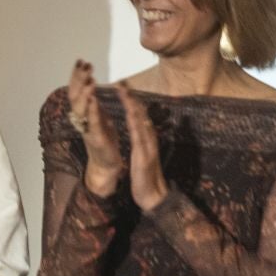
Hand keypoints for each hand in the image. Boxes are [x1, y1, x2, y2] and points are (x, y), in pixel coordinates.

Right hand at [68, 59, 121, 196]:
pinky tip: (93, 99)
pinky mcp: (96, 138)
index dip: (77, 76)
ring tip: (88, 79)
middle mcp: (81, 120)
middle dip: (78, 79)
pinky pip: (92, 122)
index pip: (77, 90)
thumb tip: (90, 87)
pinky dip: (91, 110)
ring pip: (81, 108)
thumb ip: (93, 104)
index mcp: (84, 114)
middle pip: (75, 96)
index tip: (81, 61)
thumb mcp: (99, 118)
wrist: (107, 166)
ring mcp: (87, 129)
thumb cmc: (104, 142)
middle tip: (83, 65)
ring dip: (84, 93)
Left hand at [114, 82, 167, 210]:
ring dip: (133, 106)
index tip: (122, 86)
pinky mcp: (144, 155)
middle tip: (122, 81)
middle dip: (131, 97)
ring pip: (141, 122)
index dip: (130, 99)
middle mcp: (148, 138)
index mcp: (145, 137)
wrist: (153, 194)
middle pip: (140, 113)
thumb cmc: (145, 174)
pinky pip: (140, 138)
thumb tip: (139, 123)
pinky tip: (131, 115)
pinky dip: (135, 125)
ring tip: (126, 93)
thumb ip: (141, 138)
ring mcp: (147, 146)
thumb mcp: (141, 152)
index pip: (138, 114)